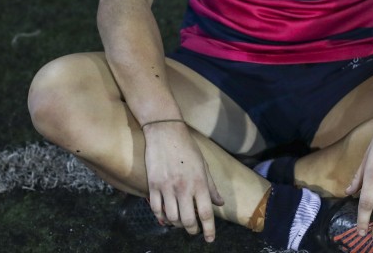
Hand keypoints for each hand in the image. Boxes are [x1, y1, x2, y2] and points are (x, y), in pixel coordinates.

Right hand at [143, 120, 223, 241]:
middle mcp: (184, 188)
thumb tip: (220, 203)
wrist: (166, 132)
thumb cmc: (188, 147)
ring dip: (177, 224)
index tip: (210, 239)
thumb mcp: (204, 165)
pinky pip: (156, 209)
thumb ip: (211, 186)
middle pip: (188, 220)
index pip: (205, 213)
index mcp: (199, 183)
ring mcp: (167, 187)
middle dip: (192, 230)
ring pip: (172, 218)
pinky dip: (161, 217)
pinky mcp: (153, 185)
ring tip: (181, 223)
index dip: (209, 229)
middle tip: (194, 231)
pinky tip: (166, 217)